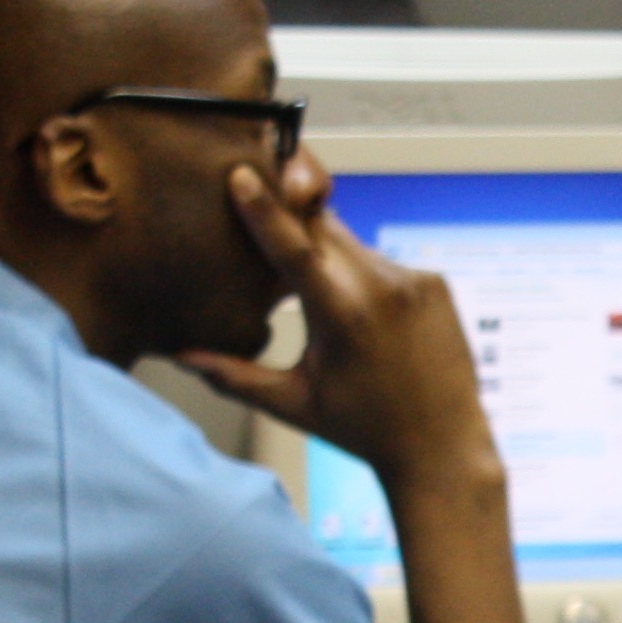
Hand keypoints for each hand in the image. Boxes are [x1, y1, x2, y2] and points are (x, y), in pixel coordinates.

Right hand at [179, 160, 497, 487]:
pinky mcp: (435, 282)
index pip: (293, 247)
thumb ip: (233, 375)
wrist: (443, 448)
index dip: (263, 208)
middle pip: (321, 230)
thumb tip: (178, 355)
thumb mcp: (293, 404)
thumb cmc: (363, 430)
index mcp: (342, 316)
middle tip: (267, 221)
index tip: (241, 173)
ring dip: (330, 258)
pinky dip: (365, 277)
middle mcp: (381, 289)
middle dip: (292, 223)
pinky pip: (384, 263)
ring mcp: (413, 282)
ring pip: (352, 245)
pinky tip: (368, 317)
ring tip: (328, 302)